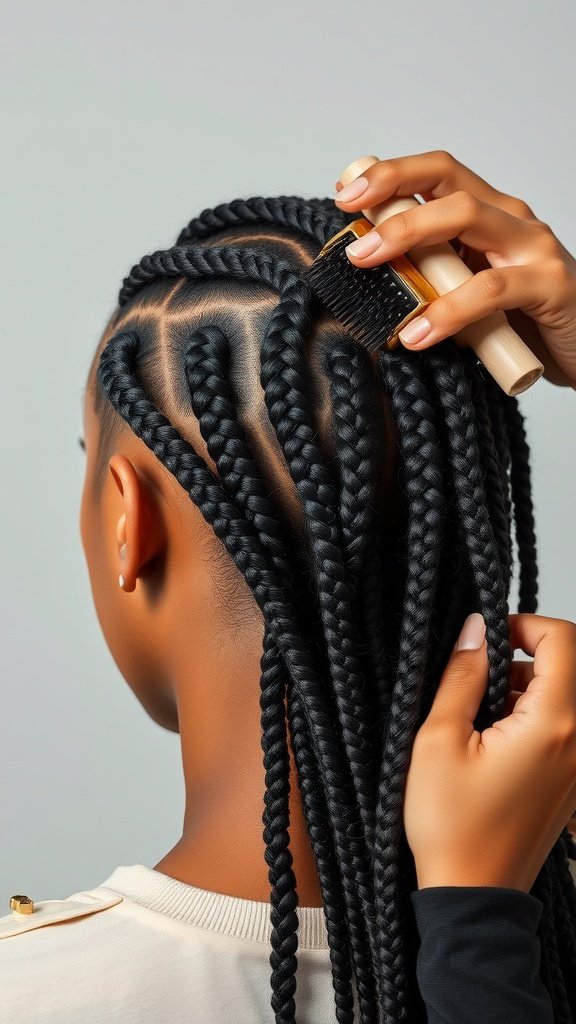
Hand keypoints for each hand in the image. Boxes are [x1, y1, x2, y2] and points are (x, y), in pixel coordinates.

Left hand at [334, 151, 575, 388]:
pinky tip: (418, 334)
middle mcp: (513, 221)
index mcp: (490, 215)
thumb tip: (370, 282)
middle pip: (447, 185)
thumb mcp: (468, 297)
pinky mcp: (550, 284)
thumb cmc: (525, 325)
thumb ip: (435, 280)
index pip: (438, 173)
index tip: (344, 194)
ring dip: (408, 236)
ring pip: (466, 219)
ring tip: (366, 265)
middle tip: (350, 233)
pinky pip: (491, 290)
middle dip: (390, 195)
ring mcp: (535, 247)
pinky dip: (448, 311)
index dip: (390, 175)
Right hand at [402, 611, 575, 891]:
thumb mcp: (439, 740)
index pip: (565, 641)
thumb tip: (477, 628)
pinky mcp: (573, 781)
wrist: (474, 895)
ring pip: (570, 696)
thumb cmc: (451, 825)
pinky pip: (567, 727)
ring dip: (533, 685)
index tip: (492, 636)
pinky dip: (539, 715)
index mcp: (552, 725)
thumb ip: (462, 676)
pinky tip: (496, 737)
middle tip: (483, 675)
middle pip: (572, 666)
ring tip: (482, 713)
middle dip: (529, 654)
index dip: (527, 624)